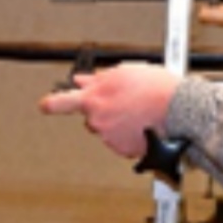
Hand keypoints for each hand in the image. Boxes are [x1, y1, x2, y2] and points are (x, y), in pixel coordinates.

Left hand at [39, 62, 178, 157]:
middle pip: (91, 116)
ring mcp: (109, 137)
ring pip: (107, 129)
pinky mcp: (123, 149)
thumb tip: (83, 80)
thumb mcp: (125, 72)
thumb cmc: (156, 89)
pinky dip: (129, 135)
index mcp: (94, 98)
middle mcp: (98, 119)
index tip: (45, 104)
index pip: (61, 102)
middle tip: (123, 102)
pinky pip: (121, 142)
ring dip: (118, 122)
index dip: (51, 103)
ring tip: (138, 113)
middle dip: (103, 110)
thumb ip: (98, 78)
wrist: (177, 109)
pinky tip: (142, 125)